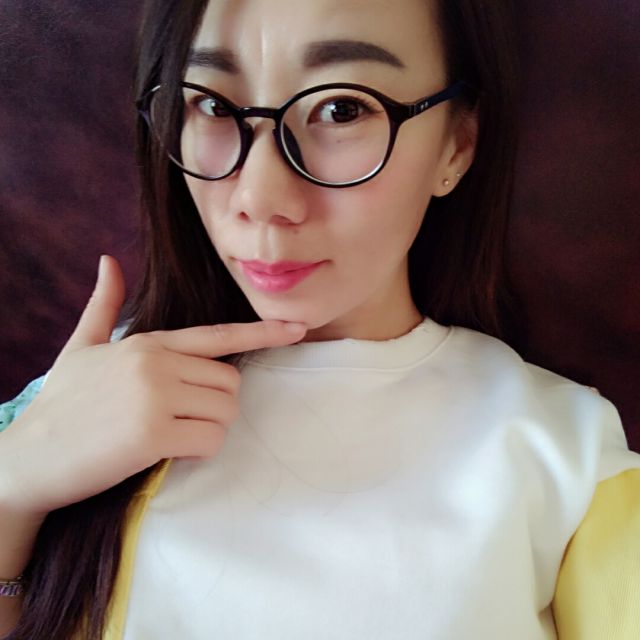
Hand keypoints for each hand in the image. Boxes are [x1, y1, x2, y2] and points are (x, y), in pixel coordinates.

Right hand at [0, 255, 305, 517]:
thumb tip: (108, 260)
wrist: (25, 457)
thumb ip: (103, 305)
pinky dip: (199, 451)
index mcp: (148, 342)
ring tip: (171, 434)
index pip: (217, 334)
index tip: (296, 329)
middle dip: (216, 405)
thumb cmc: (60, 404)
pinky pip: (209, 441)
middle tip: (183, 419)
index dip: (261, 332)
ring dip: (208, 429)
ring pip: (225, 412)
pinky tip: (167, 452)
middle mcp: (157, 362)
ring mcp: (155, 396)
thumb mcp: (81, 347)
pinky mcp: (152, 433)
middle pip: (230, 382)